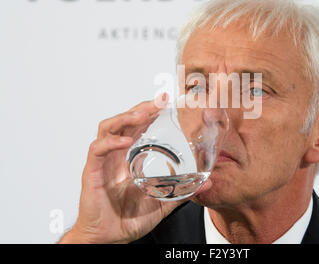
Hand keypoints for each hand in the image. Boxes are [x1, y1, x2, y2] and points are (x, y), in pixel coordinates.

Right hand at [59, 93, 210, 243]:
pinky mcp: (92, 172)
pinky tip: (125, 142)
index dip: (152, 114)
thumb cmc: (127, 219)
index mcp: (130, 159)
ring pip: (109, 128)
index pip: (140, 128)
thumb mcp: (161, 203)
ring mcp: (103, 162)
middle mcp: (116, 156)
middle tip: (161, 101)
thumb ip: (180, 193)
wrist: (107, 238)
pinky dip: (111, 142)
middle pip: (126, 122)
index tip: (168, 103)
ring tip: (143, 113)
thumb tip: (205, 184)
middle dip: (143, 108)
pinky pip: (97, 150)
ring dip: (126, 117)